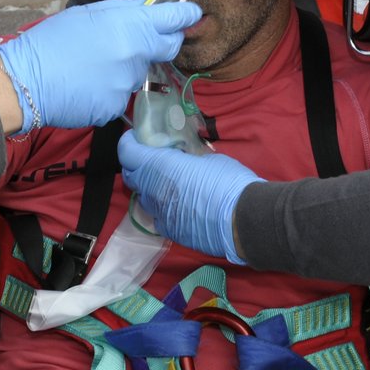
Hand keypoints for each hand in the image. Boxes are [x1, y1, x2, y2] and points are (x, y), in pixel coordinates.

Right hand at [0, 0, 200, 129]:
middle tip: (136, 39)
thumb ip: (124, 11)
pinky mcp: (116, 107)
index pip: (173, 19)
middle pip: (166, 49)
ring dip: (125, 67)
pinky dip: (110, 89)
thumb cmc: (51, 42)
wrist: (24, 82)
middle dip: (160, 42)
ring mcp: (127, 84)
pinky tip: (87, 84)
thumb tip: (148, 8)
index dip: (185, 15)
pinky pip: (122, 94)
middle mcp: (134, 56)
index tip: (192, 14)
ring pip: (139, 72)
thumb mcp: (87, 14)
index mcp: (129, 27)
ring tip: (92, 65)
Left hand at [118, 131, 260, 263]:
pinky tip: (181, 203)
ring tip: (169, 181)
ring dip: (150, 187)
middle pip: (130, 176)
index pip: (127, 152)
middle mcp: (152, 191)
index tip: (138, 137)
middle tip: (152, 157)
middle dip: (136, 164)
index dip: (129, 142)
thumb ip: (186, 157)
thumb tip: (184, 157)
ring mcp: (159, 214)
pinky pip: (159, 215)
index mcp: (159, 167)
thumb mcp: (207, 158)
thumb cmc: (228, 182)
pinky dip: (164, 206)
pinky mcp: (170, 231)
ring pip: (144, 197)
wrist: (243, 221)